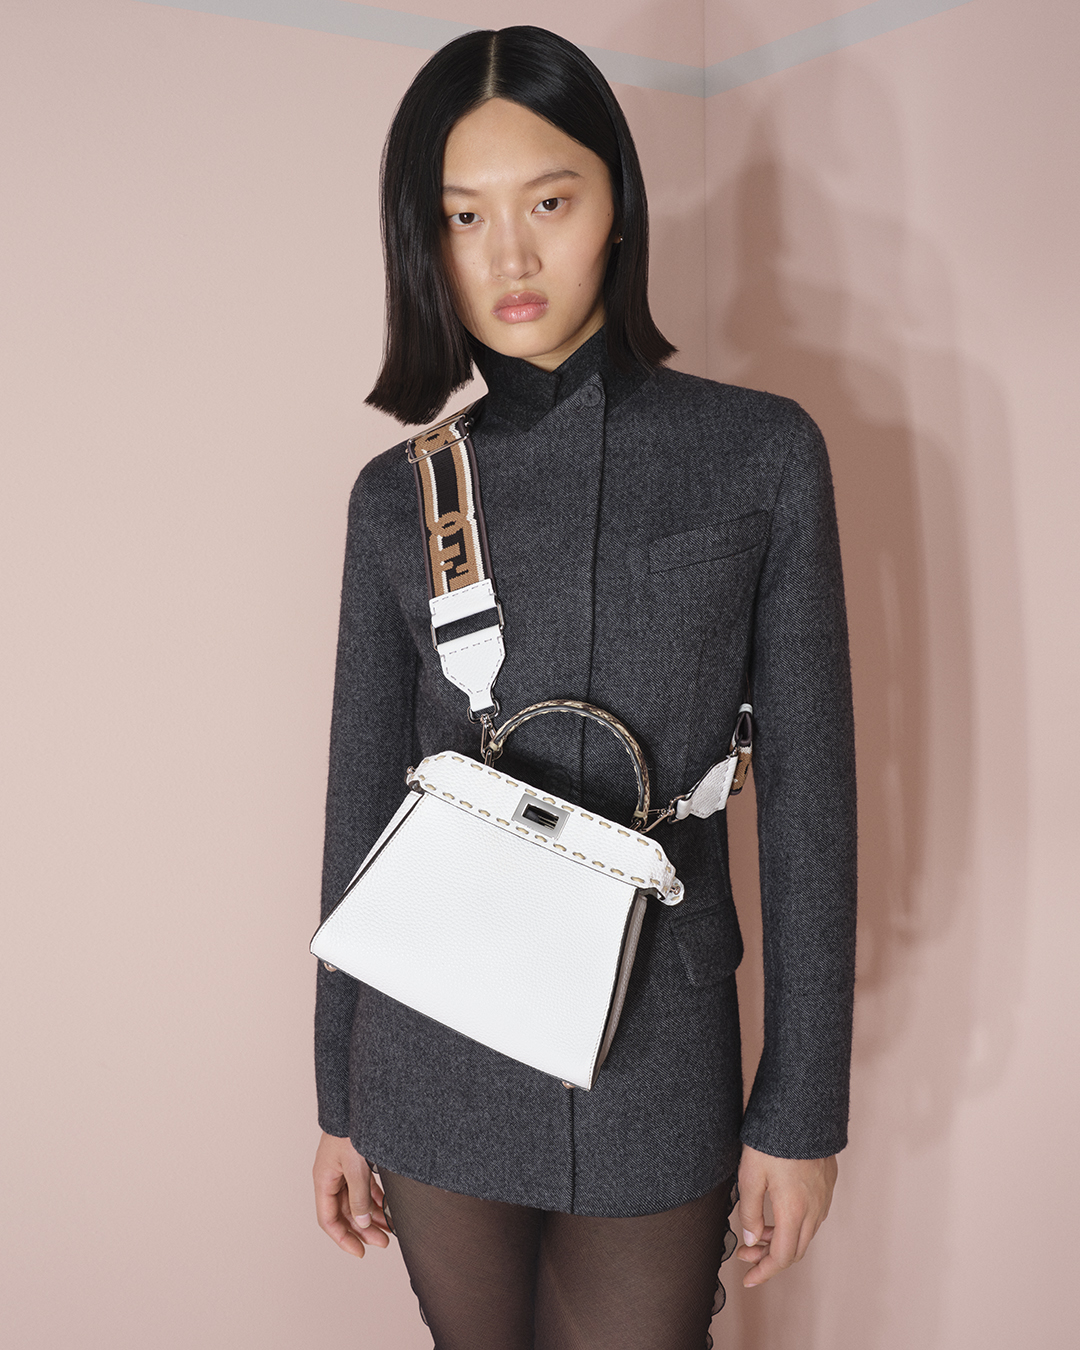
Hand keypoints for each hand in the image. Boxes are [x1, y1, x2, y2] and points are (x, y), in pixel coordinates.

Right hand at [313, 1132, 392, 1256]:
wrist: (354, 1102)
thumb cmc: (349, 1130)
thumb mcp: (355, 1167)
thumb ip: (359, 1197)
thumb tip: (362, 1223)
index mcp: (323, 1180)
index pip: (329, 1220)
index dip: (343, 1238)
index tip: (360, 1252)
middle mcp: (331, 1178)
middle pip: (345, 1213)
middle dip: (363, 1230)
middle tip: (383, 1242)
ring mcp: (343, 1171)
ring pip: (356, 1202)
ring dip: (372, 1216)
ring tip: (389, 1229)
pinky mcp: (355, 1163)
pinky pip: (364, 1188)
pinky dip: (375, 1199)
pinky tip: (387, 1208)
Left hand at [735, 1145, 836, 1287]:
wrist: (800, 1109)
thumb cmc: (772, 1139)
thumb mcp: (749, 1175)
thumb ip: (748, 1212)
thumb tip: (749, 1240)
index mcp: (794, 1210)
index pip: (781, 1257)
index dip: (764, 1272)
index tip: (748, 1279)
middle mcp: (814, 1209)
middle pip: (795, 1250)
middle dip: (769, 1258)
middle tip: (746, 1253)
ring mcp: (824, 1196)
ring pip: (805, 1234)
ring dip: (781, 1240)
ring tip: (756, 1231)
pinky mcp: (828, 1182)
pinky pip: (813, 1216)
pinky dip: (794, 1224)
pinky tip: (776, 1213)